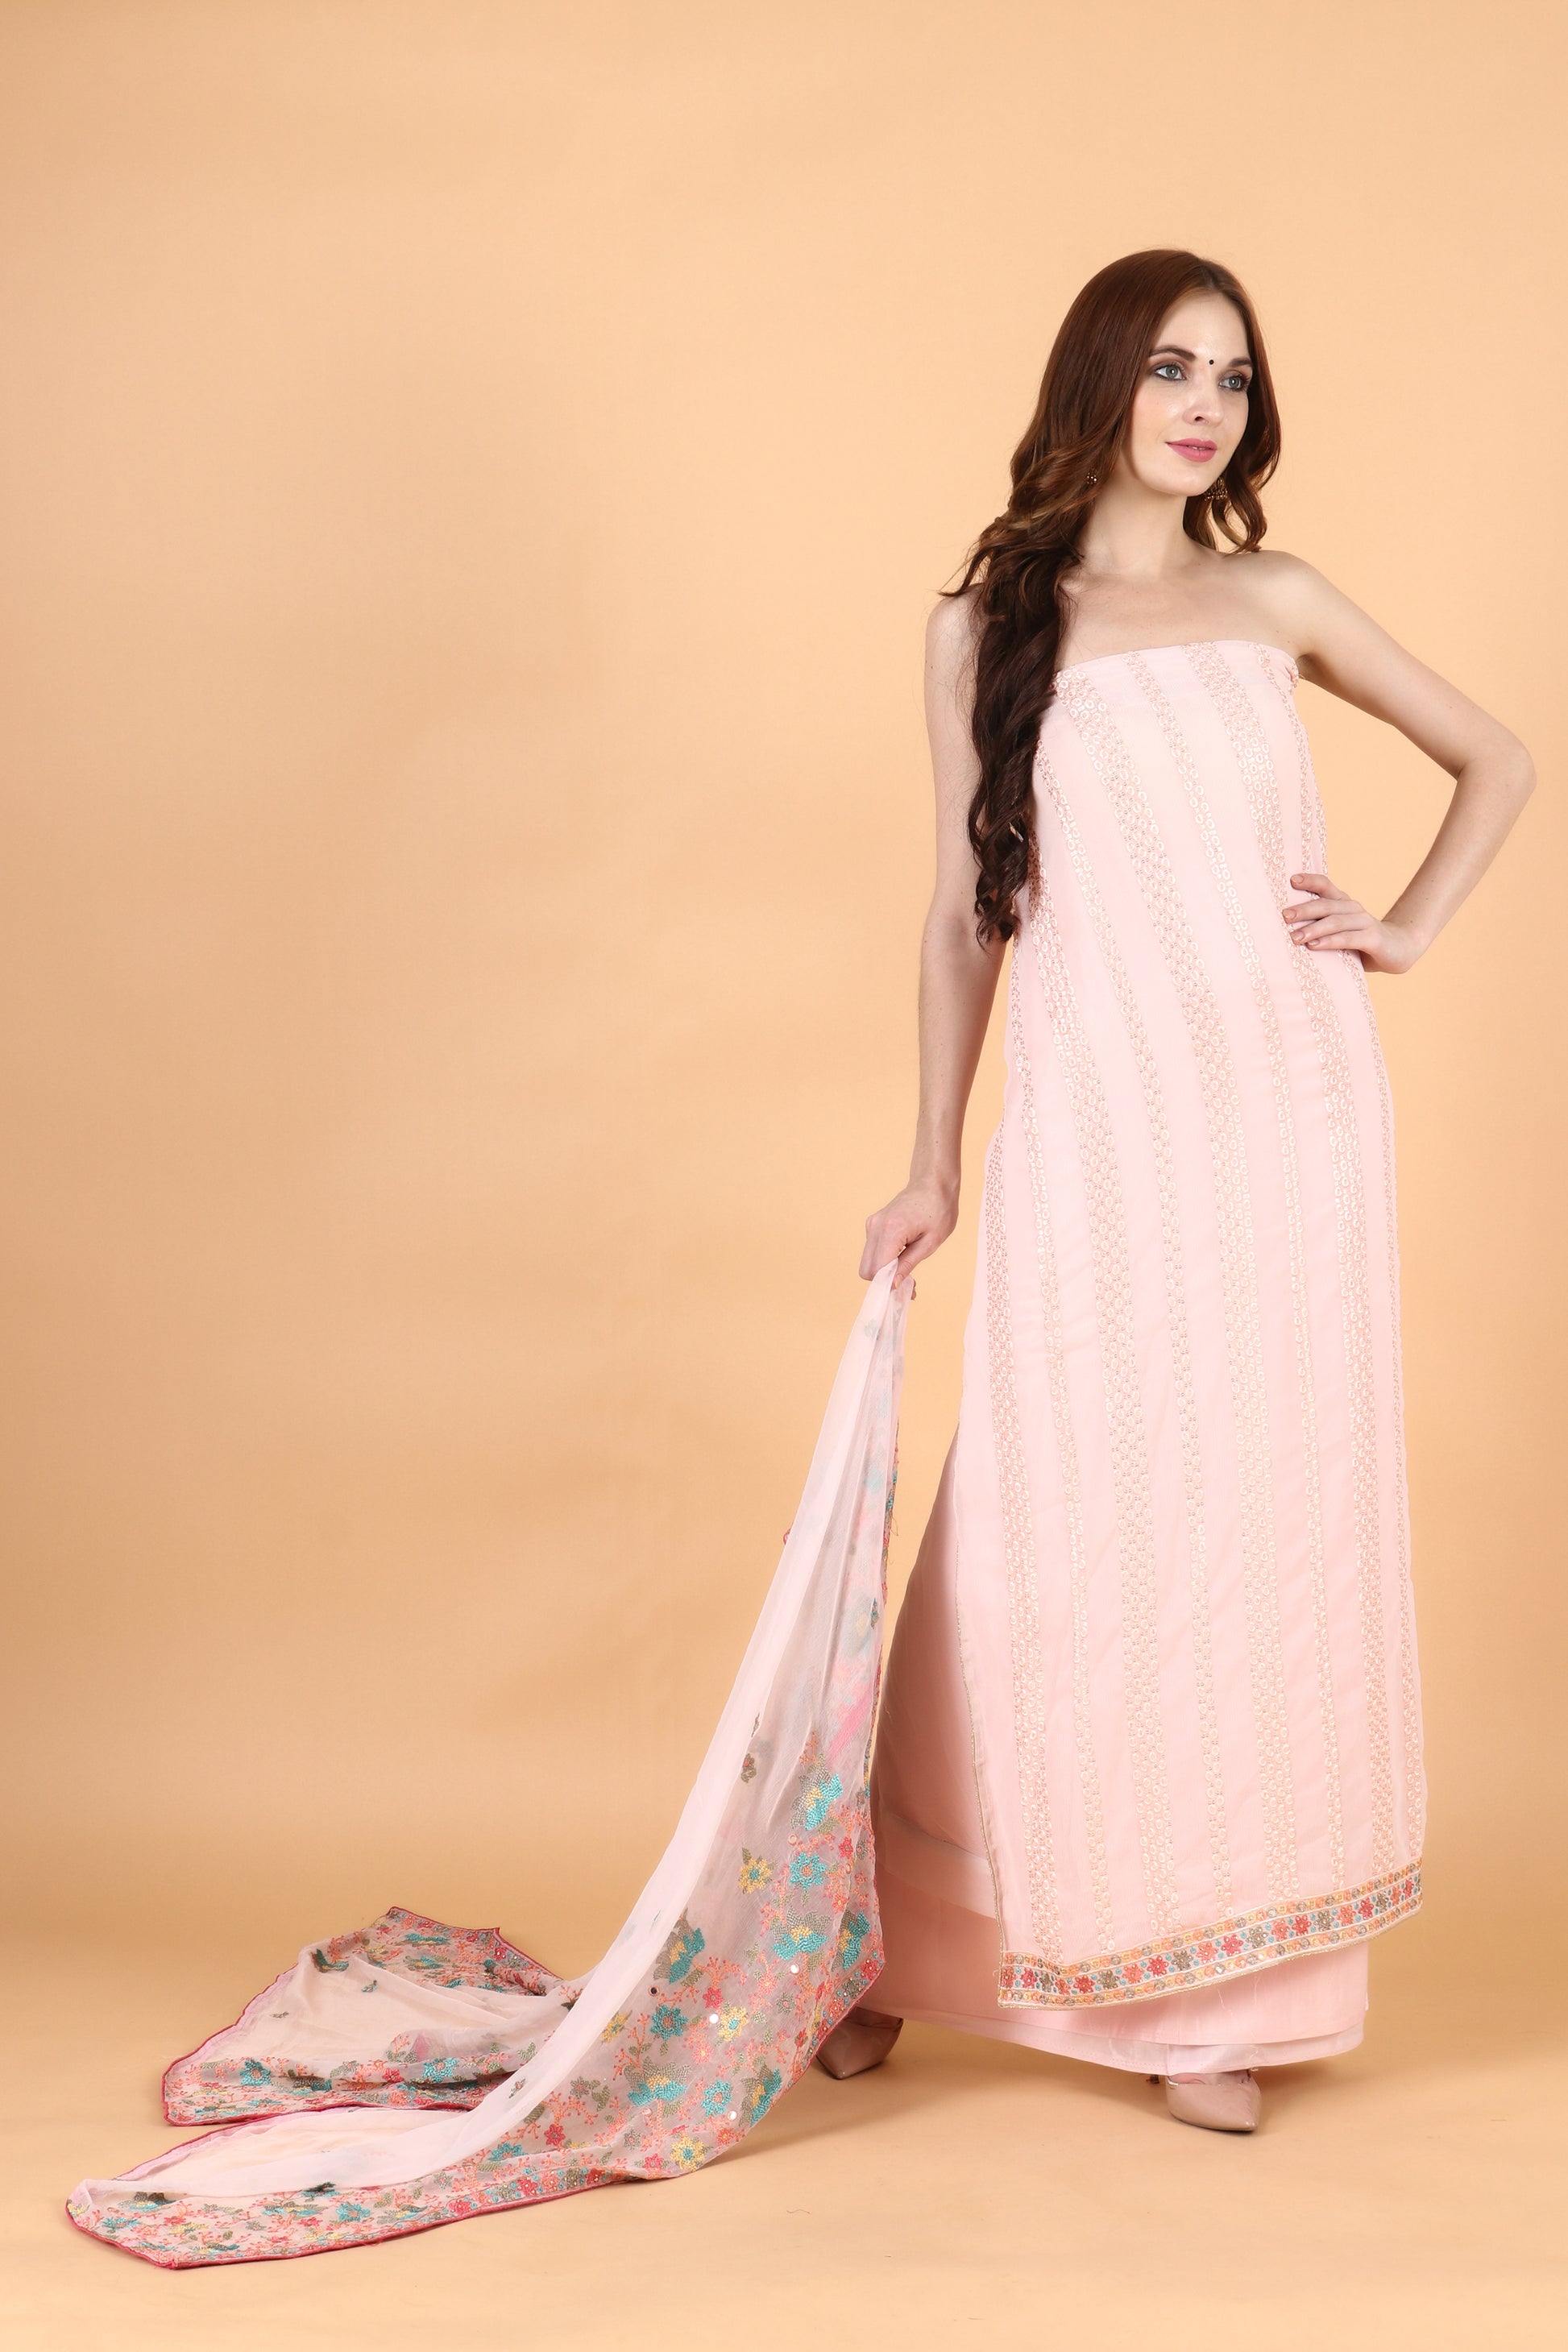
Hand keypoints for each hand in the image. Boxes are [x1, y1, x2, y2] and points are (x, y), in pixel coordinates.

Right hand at [859, 1177, 957, 1283]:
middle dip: (884, 1282)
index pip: (878, 1270)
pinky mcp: (873, 1225)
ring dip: (884, 1273)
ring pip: (868, 1262)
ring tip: (907, 1272)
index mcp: (892, 1230)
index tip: (907, 1293)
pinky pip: (873, 1252)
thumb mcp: (930, 1242)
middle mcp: (876, 1227)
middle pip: (867, 1269)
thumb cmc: (939, 1209)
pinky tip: (902, 1259)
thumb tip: (893, 1286)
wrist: (932, 1183)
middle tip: (909, 1284)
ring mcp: (872, 1224)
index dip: (889, 1286)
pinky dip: (883, 1261)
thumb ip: (908, 1264)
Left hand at [1281, 873, 1421, 974]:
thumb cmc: (1360, 941)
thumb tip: (1285, 928)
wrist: (1399, 949)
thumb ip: (1320, 926)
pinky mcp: (1372, 939)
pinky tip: (1314, 945)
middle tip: (1284, 916)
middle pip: (1326, 905)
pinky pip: (1348, 939)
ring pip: (1335, 922)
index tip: (1291, 880)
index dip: (1310, 881)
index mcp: (1344, 903)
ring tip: (1294, 937)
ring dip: (1313, 928)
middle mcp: (1354, 908)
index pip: (1326, 886)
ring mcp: (1364, 922)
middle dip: (1304, 909)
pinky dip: (1329, 942)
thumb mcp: (1340, 930)